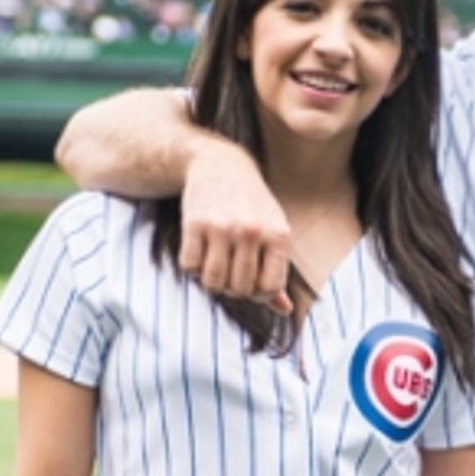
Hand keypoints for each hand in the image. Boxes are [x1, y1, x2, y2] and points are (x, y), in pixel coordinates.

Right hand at [181, 137, 293, 313]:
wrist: (221, 165)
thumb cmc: (252, 206)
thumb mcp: (273, 232)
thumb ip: (277, 271)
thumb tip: (285, 310)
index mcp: (278, 235)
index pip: (269, 288)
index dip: (258, 293)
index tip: (252, 282)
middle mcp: (252, 231)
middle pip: (239, 289)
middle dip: (233, 288)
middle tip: (230, 271)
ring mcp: (222, 227)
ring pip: (212, 282)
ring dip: (211, 281)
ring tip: (216, 265)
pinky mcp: (194, 224)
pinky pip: (190, 267)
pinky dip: (192, 267)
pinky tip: (201, 251)